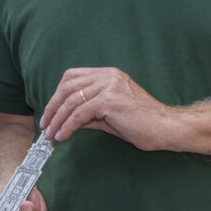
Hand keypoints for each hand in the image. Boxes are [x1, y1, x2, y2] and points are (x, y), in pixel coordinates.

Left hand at [40, 66, 180, 148]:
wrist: (165, 127)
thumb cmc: (140, 123)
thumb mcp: (108, 115)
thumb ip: (88, 113)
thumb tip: (66, 120)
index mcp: (108, 75)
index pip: (72, 77)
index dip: (57, 94)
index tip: (50, 112)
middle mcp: (108, 76)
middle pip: (67, 87)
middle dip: (52, 107)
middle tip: (45, 125)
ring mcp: (109, 86)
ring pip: (71, 101)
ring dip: (57, 119)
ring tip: (51, 134)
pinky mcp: (110, 101)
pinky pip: (80, 113)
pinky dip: (67, 126)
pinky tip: (63, 136)